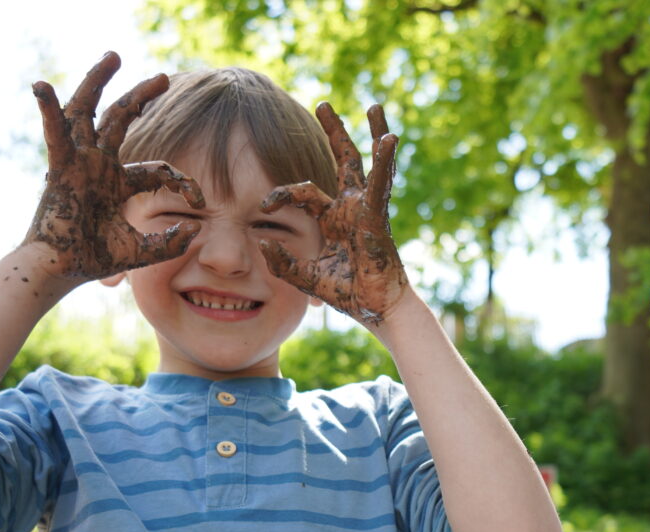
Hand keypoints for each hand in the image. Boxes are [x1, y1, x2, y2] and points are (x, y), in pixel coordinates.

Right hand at [23, 51, 203, 280]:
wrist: (63, 270)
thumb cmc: (96, 259)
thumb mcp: (144, 251)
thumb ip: (172, 242)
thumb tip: (198, 228)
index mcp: (120, 184)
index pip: (159, 169)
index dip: (183, 181)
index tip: (200, 199)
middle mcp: (100, 165)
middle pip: (121, 120)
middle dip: (140, 97)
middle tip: (163, 78)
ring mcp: (80, 161)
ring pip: (89, 111)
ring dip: (99, 81)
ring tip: (114, 56)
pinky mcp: (61, 167)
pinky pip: (54, 132)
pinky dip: (47, 109)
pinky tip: (41, 86)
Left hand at [259, 103, 409, 324]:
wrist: (374, 309)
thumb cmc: (346, 294)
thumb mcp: (305, 275)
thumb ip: (282, 261)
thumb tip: (260, 243)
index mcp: (333, 218)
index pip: (303, 191)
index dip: (281, 193)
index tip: (263, 204)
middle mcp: (350, 207)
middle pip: (342, 161)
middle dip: (334, 132)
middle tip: (323, 103)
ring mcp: (366, 208)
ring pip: (365, 163)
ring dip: (369, 134)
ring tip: (373, 105)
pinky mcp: (376, 216)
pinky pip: (379, 183)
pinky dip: (384, 160)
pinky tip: (389, 137)